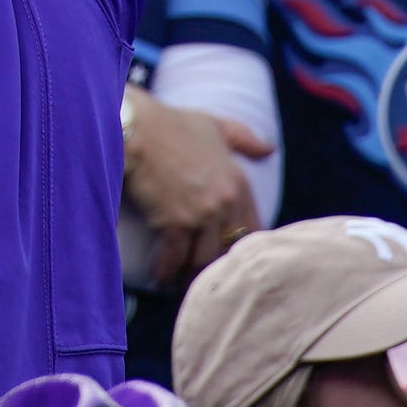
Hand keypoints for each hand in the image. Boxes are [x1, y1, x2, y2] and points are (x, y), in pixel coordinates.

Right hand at [122, 97, 270, 285]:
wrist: (135, 128)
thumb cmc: (171, 124)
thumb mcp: (215, 126)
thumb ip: (245, 139)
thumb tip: (270, 151)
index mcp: (238, 183)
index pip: (252, 229)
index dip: (242, 247)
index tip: (229, 256)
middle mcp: (225, 203)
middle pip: (230, 250)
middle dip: (218, 266)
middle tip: (206, 277)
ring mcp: (201, 215)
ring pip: (204, 260)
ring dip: (192, 274)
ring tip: (182, 282)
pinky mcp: (174, 223)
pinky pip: (175, 258)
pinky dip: (167, 270)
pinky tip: (161, 276)